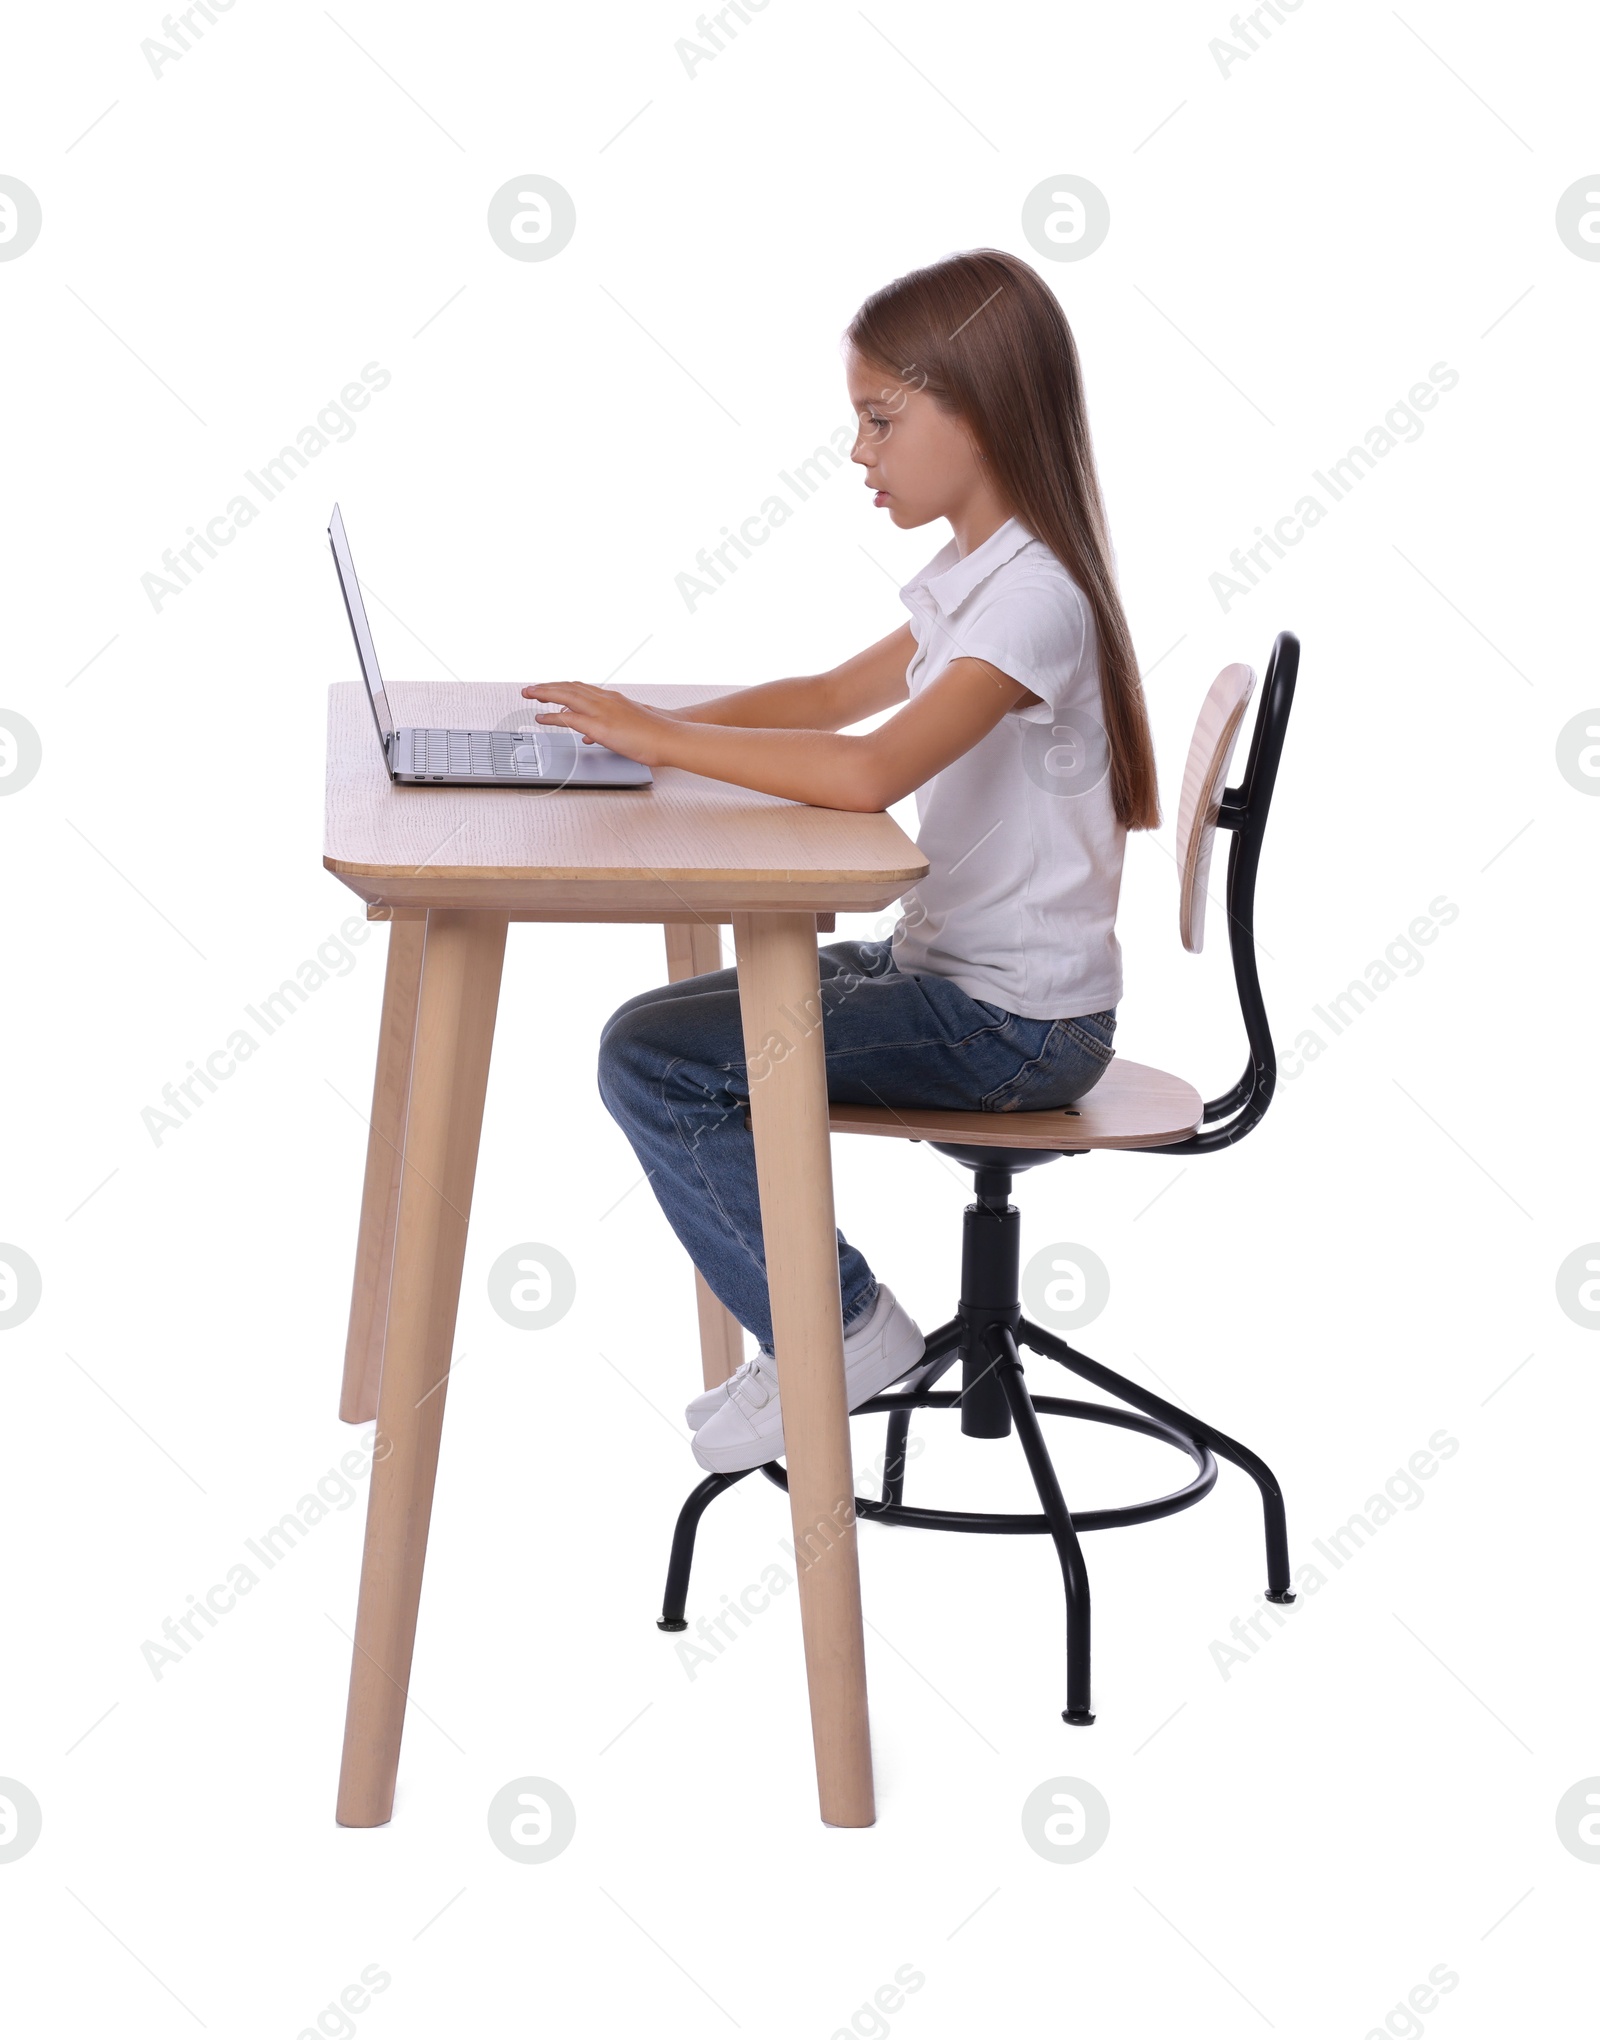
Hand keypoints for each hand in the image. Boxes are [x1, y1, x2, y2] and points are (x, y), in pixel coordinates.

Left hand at [519, 682, 670, 763]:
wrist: (670, 737)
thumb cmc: (654, 735)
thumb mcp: (628, 727)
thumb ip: (606, 729)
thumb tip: (590, 736)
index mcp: (612, 699)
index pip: (580, 688)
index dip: (562, 687)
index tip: (548, 688)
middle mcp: (605, 700)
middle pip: (569, 687)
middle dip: (547, 686)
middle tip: (530, 688)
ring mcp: (602, 711)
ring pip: (566, 696)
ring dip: (545, 694)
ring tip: (529, 695)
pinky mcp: (600, 726)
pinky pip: (569, 717)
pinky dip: (552, 717)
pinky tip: (541, 717)